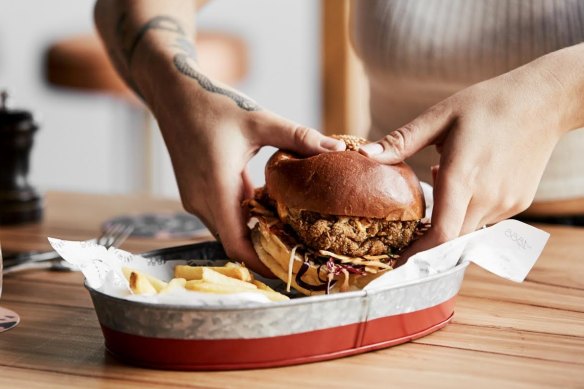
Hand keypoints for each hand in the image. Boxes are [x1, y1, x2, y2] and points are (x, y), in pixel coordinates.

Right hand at [149, 72, 344, 274]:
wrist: (174, 93)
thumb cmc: (214, 104)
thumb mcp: (260, 120)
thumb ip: (299, 137)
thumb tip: (337, 148)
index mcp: (216, 190)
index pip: (237, 245)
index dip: (262, 263)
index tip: (289, 270)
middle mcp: (201, 201)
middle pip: (233, 242)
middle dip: (263, 251)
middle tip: (297, 252)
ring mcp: (194, 198)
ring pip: (226, 229)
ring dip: (251, 234)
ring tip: (286, 233)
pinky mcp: (194, 191)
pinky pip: (219, 215)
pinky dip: (241, 218)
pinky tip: (265, 207)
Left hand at [360, 68, 567, 256]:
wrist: (544, 101)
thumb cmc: (488, 104)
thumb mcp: (439, 116)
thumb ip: (401, 141)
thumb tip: (364, 155)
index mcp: (463, 176)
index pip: (440, 234)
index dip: (418, 254)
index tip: (398, 263)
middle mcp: (487, 197)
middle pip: (450, 236)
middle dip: (428, 236)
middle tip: (411, 224)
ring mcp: (507, 203)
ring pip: (467, 228)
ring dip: (449, 217)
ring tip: (447, 180)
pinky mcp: (519, 203)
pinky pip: (485, 218)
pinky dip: (469, 209)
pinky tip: (468, 180)